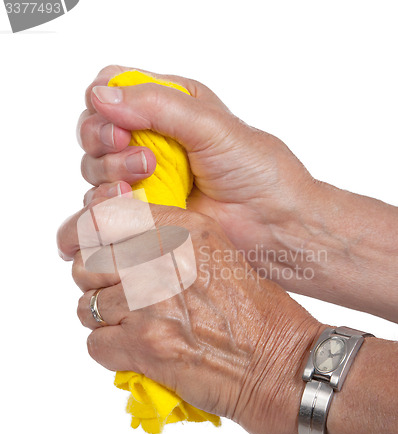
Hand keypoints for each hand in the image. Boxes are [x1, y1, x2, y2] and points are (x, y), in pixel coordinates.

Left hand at [57, 182, 323, 433]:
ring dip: (104, 320)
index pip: (101, 217)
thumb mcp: (216, 252)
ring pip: (86, 307)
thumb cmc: (256, 311)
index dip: (92, 238)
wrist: (281, 361)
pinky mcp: (145, 344)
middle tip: (115, 294)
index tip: (98, 252)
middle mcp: (160, 259)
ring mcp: (149, 302)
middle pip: (86, 264)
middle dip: (95, 282)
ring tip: (130, 326)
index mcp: (181, 230)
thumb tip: (123, 246)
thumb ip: (169, 241)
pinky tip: (135, 350)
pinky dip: (111, 350)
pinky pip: (95, 344)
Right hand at [77, 65, 317, 268]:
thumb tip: (101, 96)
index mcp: (172, 105)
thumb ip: (157, 105)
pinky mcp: (146, 210)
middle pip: (96, 127)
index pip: (113, 88)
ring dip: (110, 168)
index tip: (117, 119)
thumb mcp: (210, 125)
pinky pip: (104, 203)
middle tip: (130, 147)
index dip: (104, 100)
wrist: (273, 224)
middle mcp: (154, 138)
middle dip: (103, 137)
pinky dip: (108, 200)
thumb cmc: (256, 171)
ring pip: (94, 165)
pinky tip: (131, 199)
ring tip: (146, 174)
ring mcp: (147, 176)